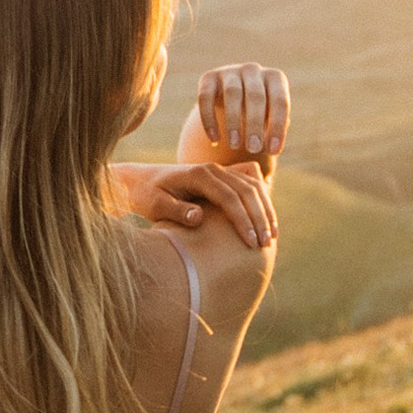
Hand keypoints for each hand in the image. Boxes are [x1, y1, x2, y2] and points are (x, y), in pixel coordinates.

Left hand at [121, 157, 277, 248]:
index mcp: (198, 175)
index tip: (250, 242)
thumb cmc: (146, 195)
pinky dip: (261, 200)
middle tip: (266, 244)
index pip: (229, 197)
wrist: (141, 181)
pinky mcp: (223, 176)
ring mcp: (219, 171)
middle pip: (246, 190)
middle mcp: (212, 169)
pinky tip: (267, 220)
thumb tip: (198, 217)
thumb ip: (176, 210)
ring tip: (271, 236)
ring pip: (252, 186)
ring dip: (265, 210)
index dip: (242, 220)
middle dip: (259, 218)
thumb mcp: (155, 205)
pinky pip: (249, 184)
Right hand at [193, 62, 289, 164]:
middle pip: (256, 96)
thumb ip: (274, 130)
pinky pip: (206, 97)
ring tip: (234, 145)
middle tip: (253, 149)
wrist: (233, 96)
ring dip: (233, 121)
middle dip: (255, 124)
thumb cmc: (260, 112)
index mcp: (275, 78)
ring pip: (232, 94)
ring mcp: (230, 71)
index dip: (277, 126)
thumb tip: (272, 150)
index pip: (280, 101)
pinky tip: (214, 140)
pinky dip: (209, 119)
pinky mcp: (209, 77)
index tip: (272, 151)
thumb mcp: (271, 118)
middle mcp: (253, 70)